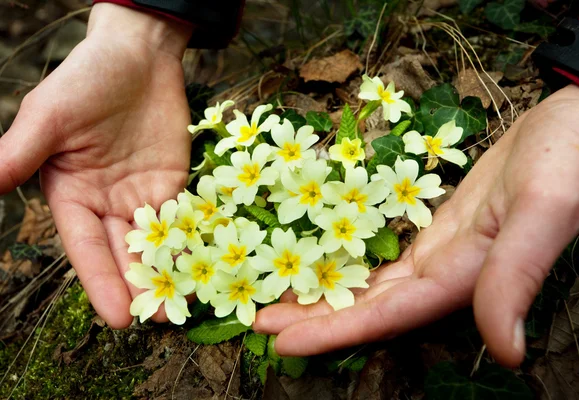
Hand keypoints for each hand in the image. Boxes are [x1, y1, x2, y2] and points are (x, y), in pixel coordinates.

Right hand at [0, 4, 192, 327]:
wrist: (138, 56)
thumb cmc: (87, 80)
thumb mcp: (49, 117)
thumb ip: (19, 155)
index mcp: (72, 198)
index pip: (87, 249)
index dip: (101, 283)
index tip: (118, 318)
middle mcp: (107, 205)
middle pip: (125, 255)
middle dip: (142, 288)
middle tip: (165, 321)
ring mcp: (143, 197)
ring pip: (157, 244)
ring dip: (172, 273)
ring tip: (191, 306)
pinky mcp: (174, 185)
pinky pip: (185, 219)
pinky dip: (196, 241)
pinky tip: (211, 264)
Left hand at [254, 84, 578, 366]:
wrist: (577, 125)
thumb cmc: (568, 159)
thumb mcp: (543, 208)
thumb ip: (517, 275)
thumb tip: (506, 350)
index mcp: (466, 274)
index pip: (389, 314)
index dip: (336, 332)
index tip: (282, 342)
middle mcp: (447, 272)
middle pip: (370, 307)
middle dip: (315, 319)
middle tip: (259, 322)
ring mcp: (441, 251)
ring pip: (373, 284)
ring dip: (326, 295)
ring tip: (278, 300)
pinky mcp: (438, 227)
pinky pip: (386, 256)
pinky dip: (352, 263)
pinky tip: (326, 263)